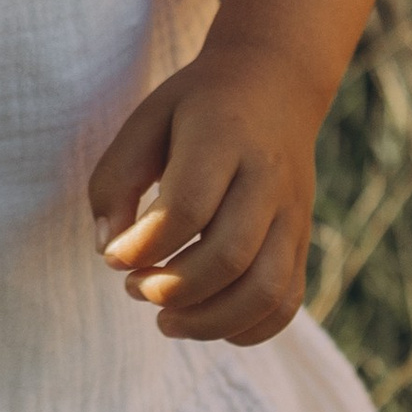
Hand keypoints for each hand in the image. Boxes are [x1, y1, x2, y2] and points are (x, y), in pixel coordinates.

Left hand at [87, 51, 317, 345]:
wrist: (275, 82)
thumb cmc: (195, 108)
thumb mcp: (144, 121)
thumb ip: (114, 182)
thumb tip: (110, 253)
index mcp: (223, 137)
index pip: (188, 208)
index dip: (144, 246)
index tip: (114, 257)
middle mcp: (267, 178)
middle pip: (229, 256)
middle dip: (172, 289)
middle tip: (134, 288)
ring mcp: (292, 213)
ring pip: (265, 290)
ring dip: (209, 321)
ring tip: (165, 320)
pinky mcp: (301, 240)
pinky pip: (286, 302)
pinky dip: (246, 329)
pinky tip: (204, 320)